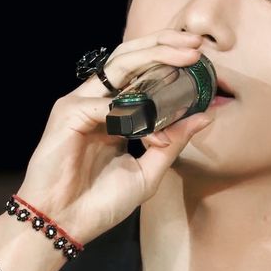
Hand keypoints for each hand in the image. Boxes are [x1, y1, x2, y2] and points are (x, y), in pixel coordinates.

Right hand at [15, 29, 212, 244]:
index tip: (200, 58)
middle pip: (131, 58)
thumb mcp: (148, 172)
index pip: (142, 72)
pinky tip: (153, 132)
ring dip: (154, 57)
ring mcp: (81, 104)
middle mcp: (99, 101)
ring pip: (119, 66)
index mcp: (116, 112)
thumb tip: (205, 116)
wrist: (65, 225)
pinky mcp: (67, 114)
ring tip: (185, 57)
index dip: (170, 60)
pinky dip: (132, 115)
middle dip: (165, 45)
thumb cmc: (101, 202)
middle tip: (196, 45)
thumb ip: (173, 142)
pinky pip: (104, 104)